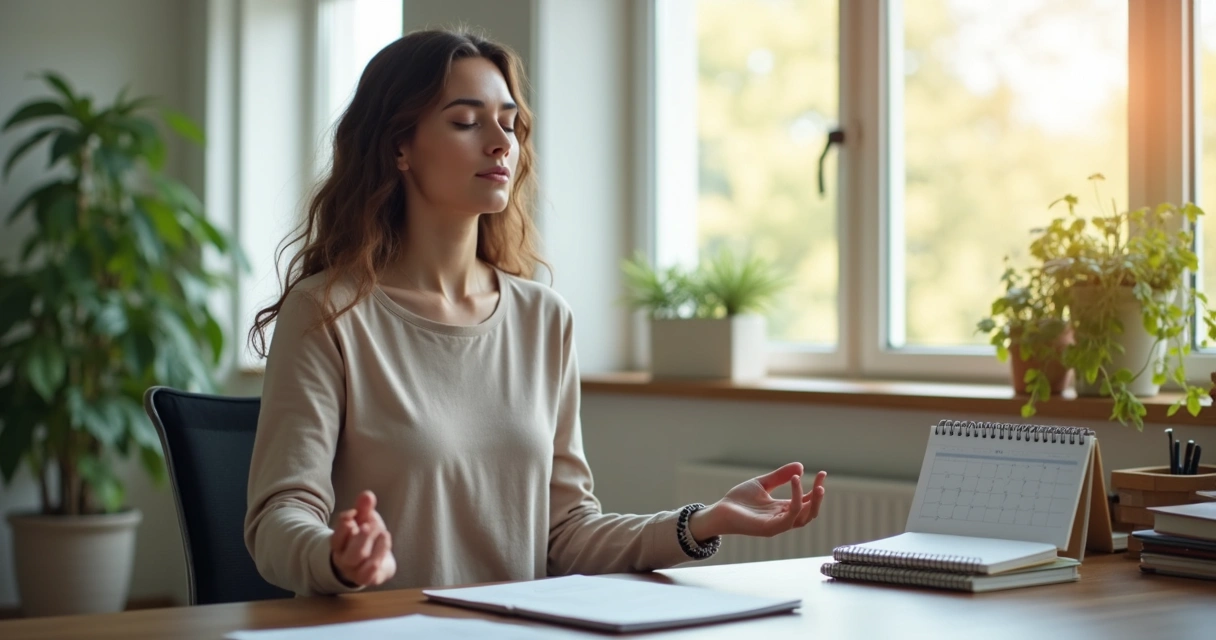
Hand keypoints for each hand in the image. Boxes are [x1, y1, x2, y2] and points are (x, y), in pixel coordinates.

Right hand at [330, 490, 395, 586]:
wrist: (376, 562)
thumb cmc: (366, 538)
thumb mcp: (365, 520)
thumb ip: (364, 508)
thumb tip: (367, 495)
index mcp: (339, 545)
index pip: (336, 539)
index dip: (343, 527)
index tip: (353, 514)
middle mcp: (344, 560)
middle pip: (348, 554)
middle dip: (360, 538)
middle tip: (370, 525)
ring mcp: (356, 571)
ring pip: (360, 562)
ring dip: (373, 546)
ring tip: (384, 533)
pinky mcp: (369, 577)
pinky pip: (369, 574)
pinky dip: (377, 558)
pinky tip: (385, 543)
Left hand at [690, 463, 826, 540]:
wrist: (720, 510)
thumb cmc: (739, 500)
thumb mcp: (763, 483)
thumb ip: (780, 476)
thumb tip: (801, 466)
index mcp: (783, 510)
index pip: (806, 502)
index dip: (816, 489)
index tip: (822, 473)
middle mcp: (783, 519)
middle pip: (810, 513)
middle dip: (818, 497)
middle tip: (821, 480)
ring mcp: (778, 525)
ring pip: (804, 517)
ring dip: (813, 501)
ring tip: (817, 485)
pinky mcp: (770, 528)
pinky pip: (790, 517)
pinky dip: (796, 500)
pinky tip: (795, 482)